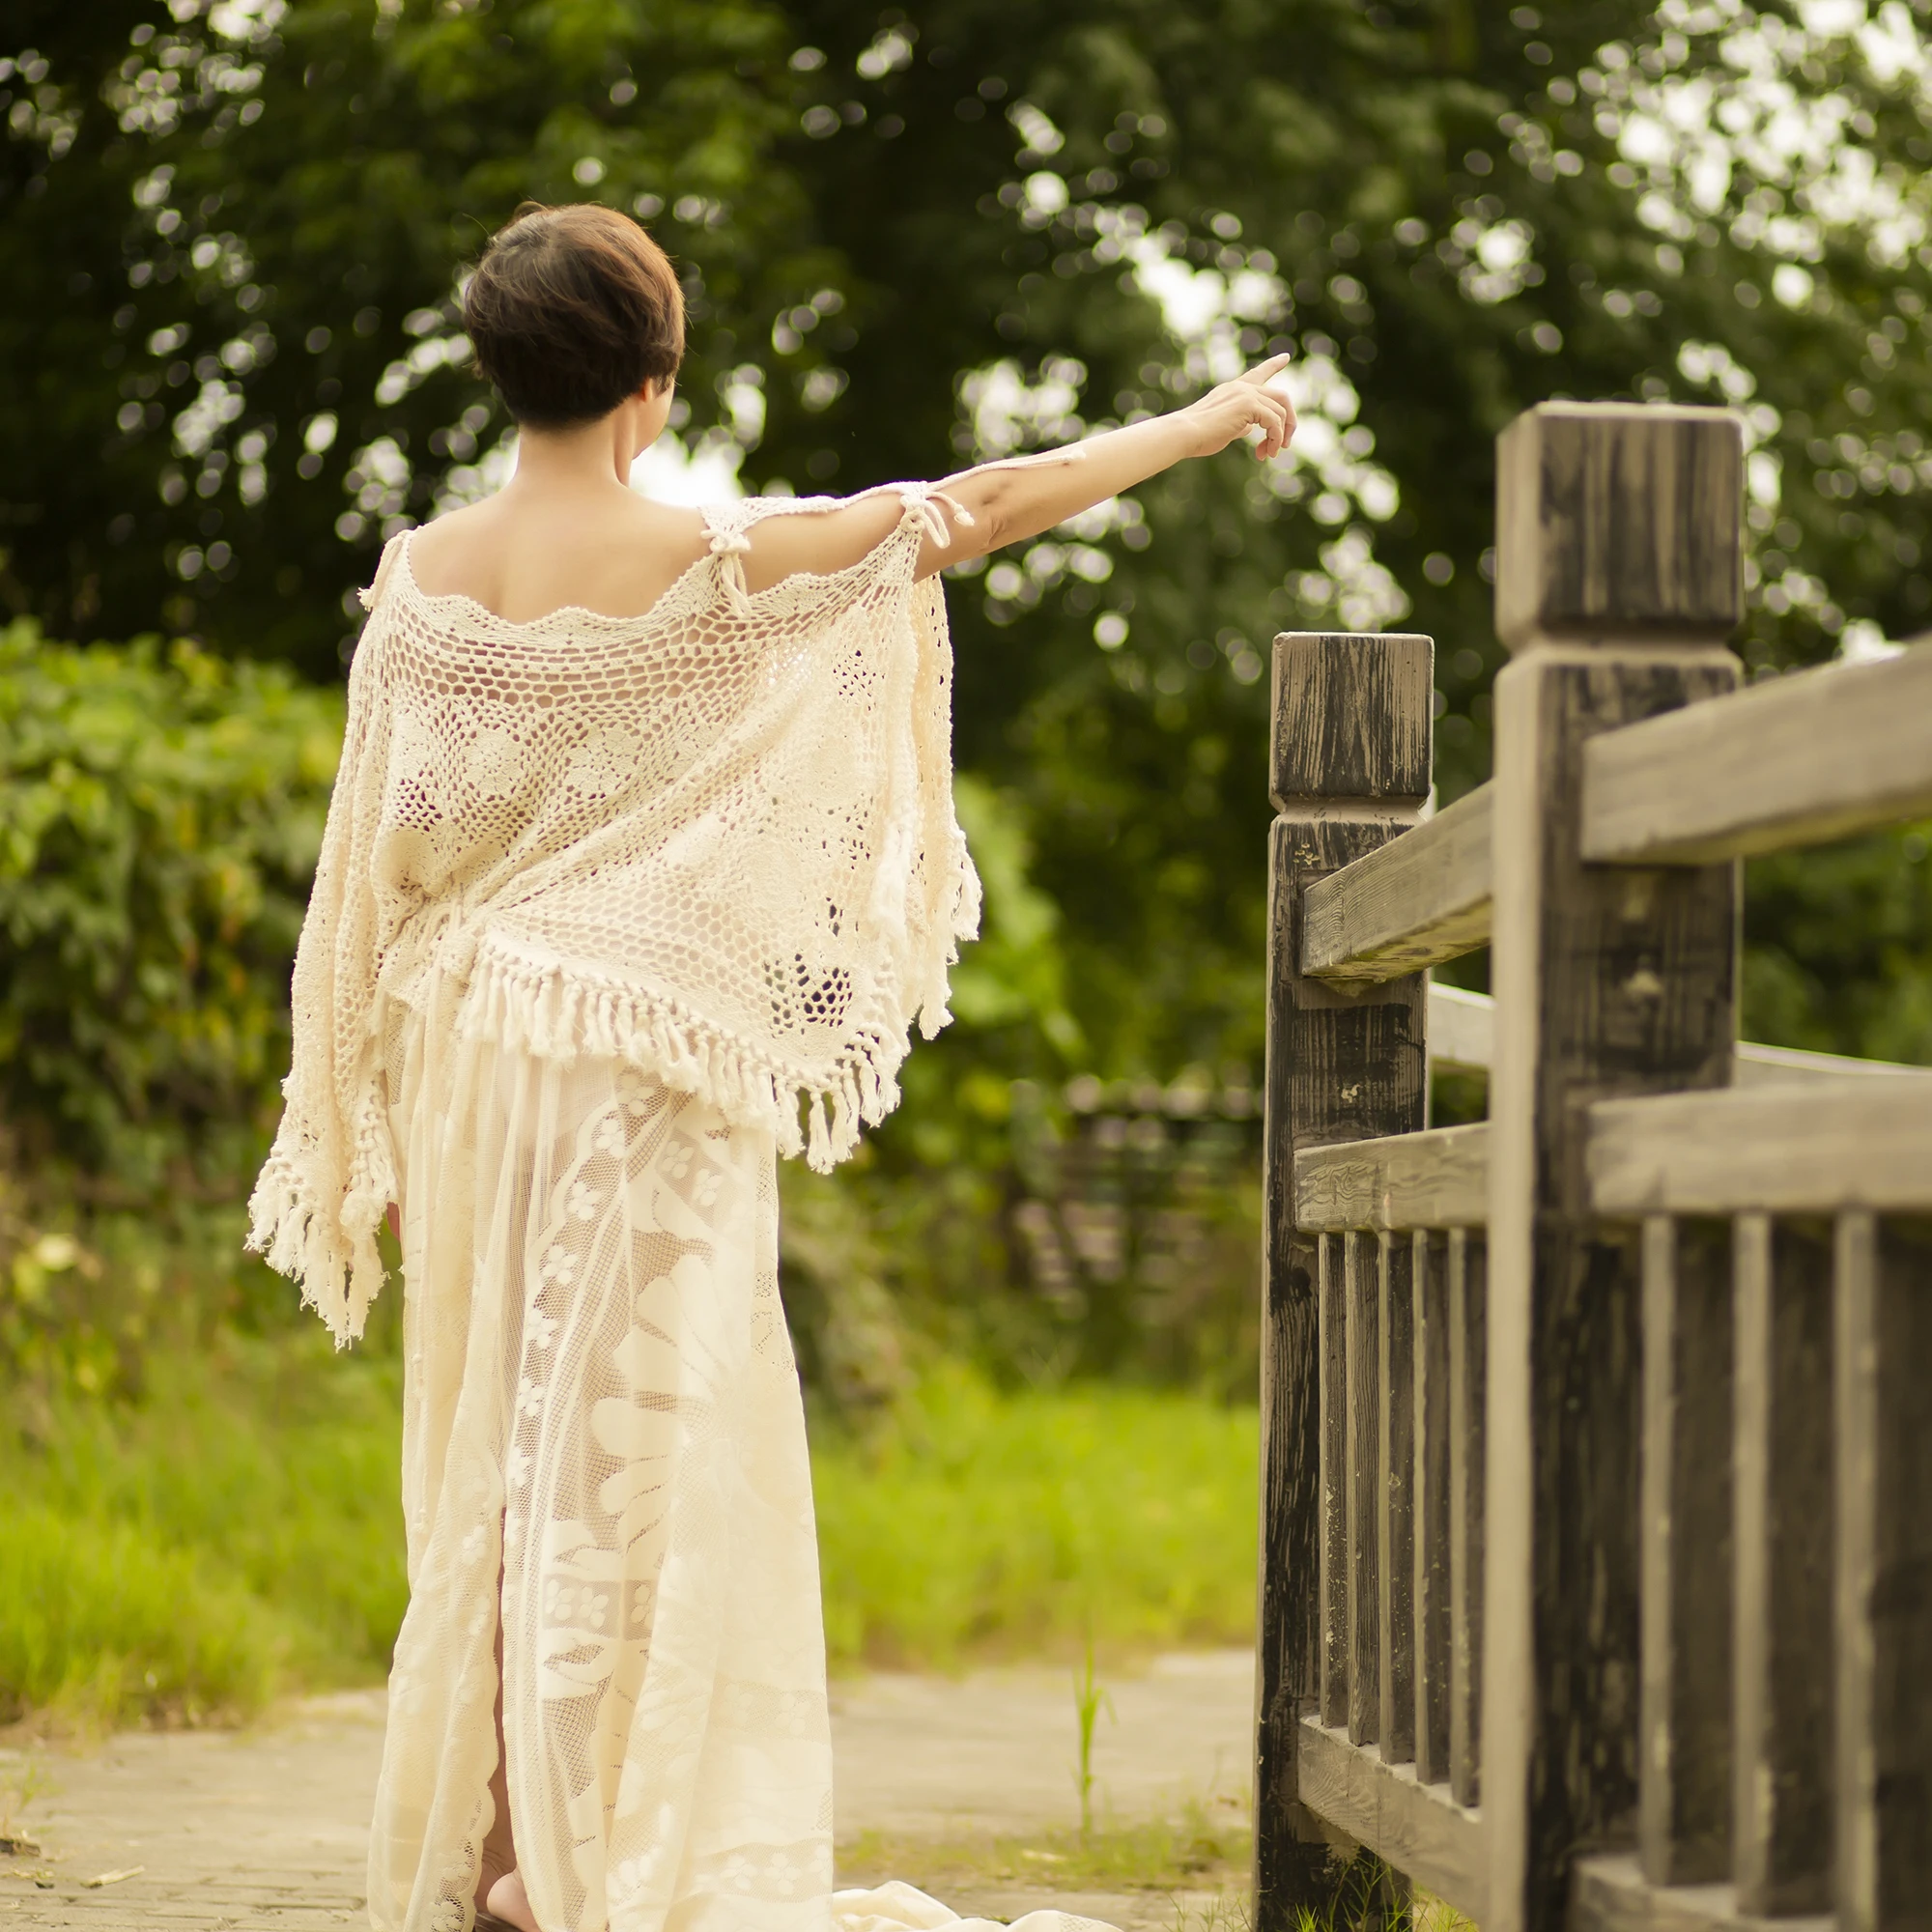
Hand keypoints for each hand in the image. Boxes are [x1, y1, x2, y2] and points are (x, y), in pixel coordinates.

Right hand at [1180, 353, 1296, 460]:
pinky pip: (1274, 422)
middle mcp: (1242, 388)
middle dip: (1289, 421)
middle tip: (1285, 444)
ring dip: (1280, 436)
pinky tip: (1266, 452)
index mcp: (1233, 390)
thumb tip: (1250, 429)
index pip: (1258, 374)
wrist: (1183, 433)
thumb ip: (1240, 424)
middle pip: (1281, 397)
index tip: (1286, 357)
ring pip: (1280, 412)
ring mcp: (1246, 394)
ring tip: (1270, 454)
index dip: (1274, 365)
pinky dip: (1275, 439)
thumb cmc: (1197, 436)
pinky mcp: (1248, 404)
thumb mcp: (1224, 427)